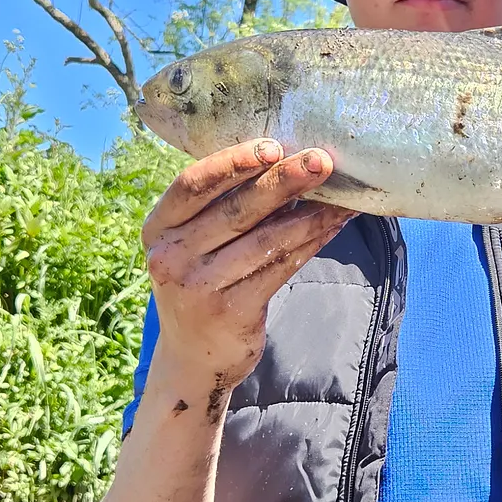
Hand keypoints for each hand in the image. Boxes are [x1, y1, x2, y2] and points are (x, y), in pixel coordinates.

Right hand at [141, 139, 351, 396]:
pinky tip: (332, 226)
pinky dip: (310, 243)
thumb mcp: (194, 242)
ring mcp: (199, 287)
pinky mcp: (231, 312)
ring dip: (310, 215)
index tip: (271, 145)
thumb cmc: (203, 281)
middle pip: (235, 210)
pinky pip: (279, 268)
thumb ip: (222, 206)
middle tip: (321, 161)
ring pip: (265, 241)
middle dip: (283, 181)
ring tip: (343, 196)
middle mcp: (171, 256)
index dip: (231, 163)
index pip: (191, 184)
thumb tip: (286, 159)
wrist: (195, 356)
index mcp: (158, 227)